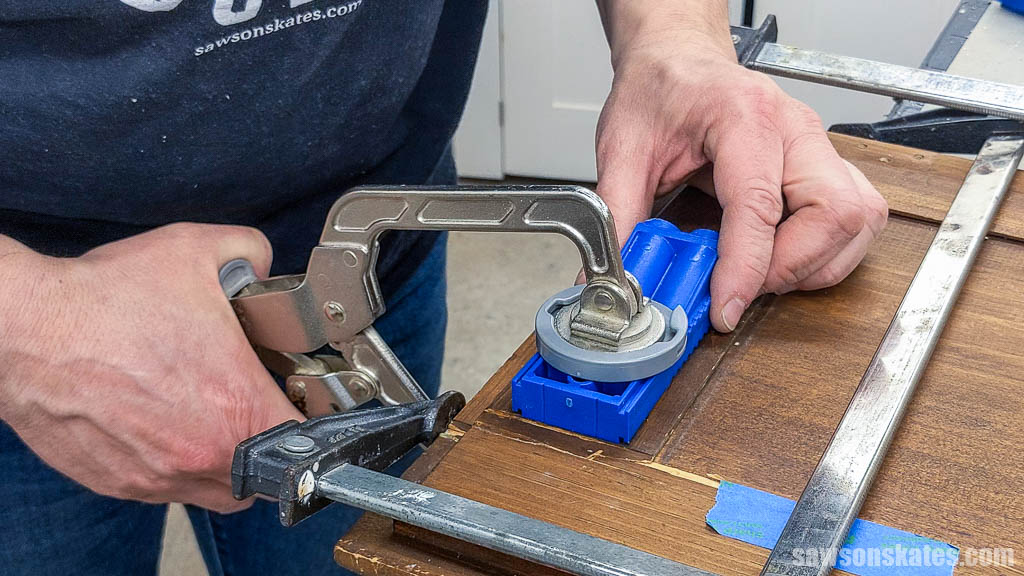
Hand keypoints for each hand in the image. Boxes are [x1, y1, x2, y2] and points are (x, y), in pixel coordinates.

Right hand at [0, 224, 302, 512]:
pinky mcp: (120, 482)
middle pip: (264, 470)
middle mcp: (201, 453)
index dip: (307, 415)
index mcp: (235, 405)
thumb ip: (250, 252)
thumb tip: (262, 261)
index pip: (304, 437)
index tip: (298, 400)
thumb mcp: (197, 250)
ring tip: (209, 414)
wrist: (25, 329)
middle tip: (254, 405)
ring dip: (224, 458)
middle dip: (268, 440)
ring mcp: (158, 475)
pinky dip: (175, 463)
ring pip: (216, 488)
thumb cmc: (104, 299)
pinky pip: (167, 487)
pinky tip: (164, 422)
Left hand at [595, 10, 887, 331]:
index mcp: (743, 117)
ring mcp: (818, 146)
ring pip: (856, 222)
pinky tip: (782, 257)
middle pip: (834, 214)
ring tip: (759, 274)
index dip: (746, 266)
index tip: (725, 307)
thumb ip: (618, 214)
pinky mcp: (826, 165)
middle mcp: (795, 129)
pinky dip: (825, 253)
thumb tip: (614, 277)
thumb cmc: (660, 90)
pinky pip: (854, 221)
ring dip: (814, 265)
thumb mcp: (623, 149)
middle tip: (741, 287)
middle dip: (791, 267)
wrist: (679, 61)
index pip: (761, 204)